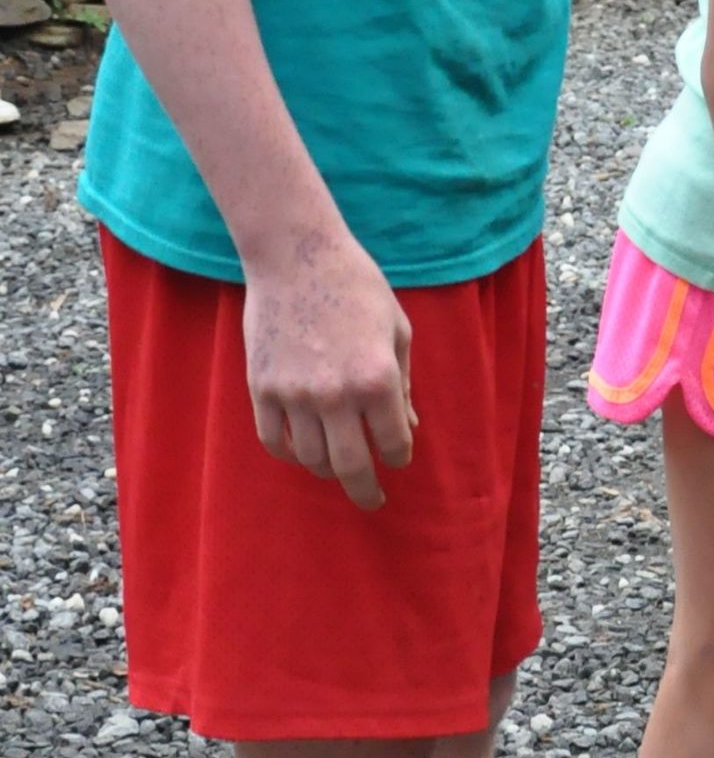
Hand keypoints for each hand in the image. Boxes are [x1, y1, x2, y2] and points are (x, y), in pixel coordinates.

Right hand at [240, 234, 414, 510]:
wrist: (296, 257)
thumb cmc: (356, 287)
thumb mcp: (396, 330)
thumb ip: (402, 382)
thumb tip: (408, 428)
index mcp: (378, 379)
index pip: (394, 443)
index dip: (399, 457)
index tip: (397, 458)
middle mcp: (336, 394)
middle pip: (352, 467)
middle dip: (366, 492)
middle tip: (373, 500)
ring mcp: (295, 394)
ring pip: (311, 458)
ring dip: (327, 469)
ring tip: (336, 466)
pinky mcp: (261, 388)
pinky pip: (274, 441)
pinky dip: (290, 453)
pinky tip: (302, 450)